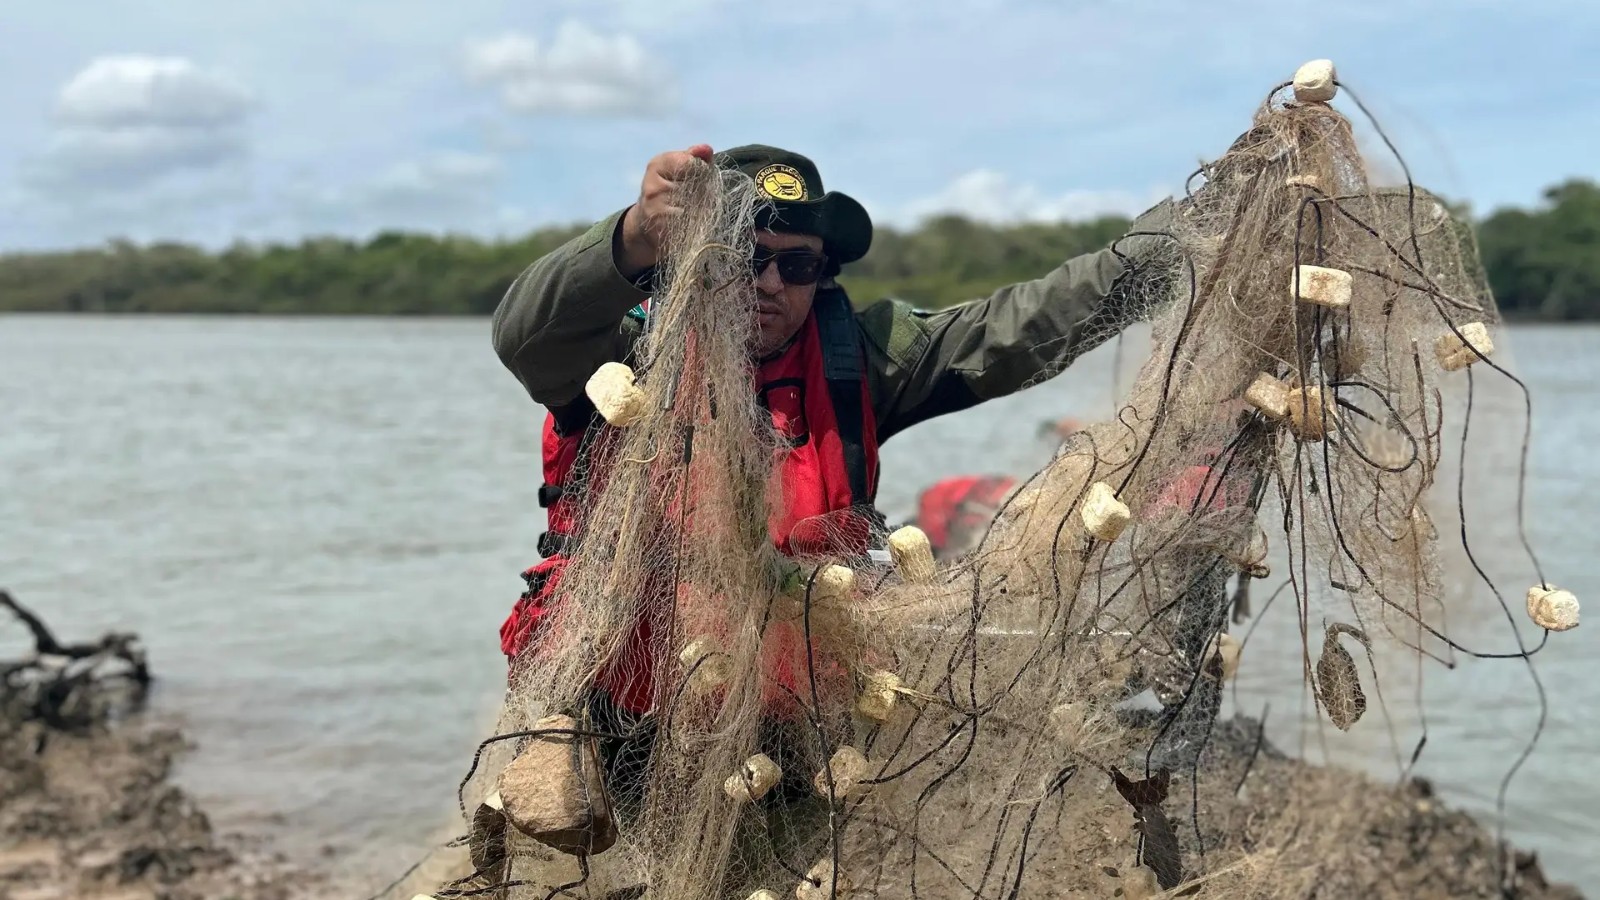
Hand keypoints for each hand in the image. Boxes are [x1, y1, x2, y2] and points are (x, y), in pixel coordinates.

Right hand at [615, 144, 713, 278]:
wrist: (646, 222)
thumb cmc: (670, 189)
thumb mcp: (679, 167)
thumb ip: (695, 157)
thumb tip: (706, 149)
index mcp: (657, 166)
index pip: (691, 164)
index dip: (702, 171)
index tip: (699, 175)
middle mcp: (652, 188)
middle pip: (697, 187)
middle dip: (704, 192)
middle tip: (696, 196)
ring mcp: (655, 212)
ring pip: (697, 208)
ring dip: (702, 210)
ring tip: (691, 210)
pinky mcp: (662, 232)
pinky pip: (691, 225)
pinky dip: (696, 224)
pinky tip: (688, 223)